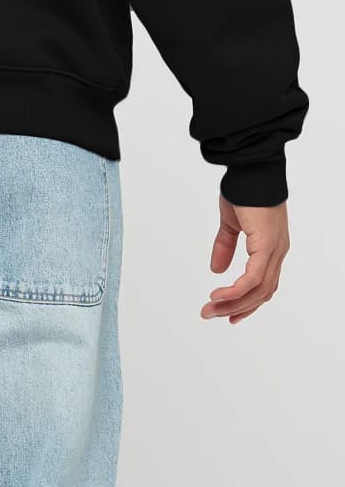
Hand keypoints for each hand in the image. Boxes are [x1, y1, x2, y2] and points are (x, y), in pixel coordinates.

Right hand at [201, 195, 289, 323]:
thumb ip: (225, 245)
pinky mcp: (267, 246)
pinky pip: (253, 278)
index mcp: (271, 247)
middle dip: (236, 308)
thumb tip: (216, 269)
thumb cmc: (244, 191)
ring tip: (210, 308)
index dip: (247, 302)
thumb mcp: (231, 223)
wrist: (251, 171)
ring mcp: (274, 250)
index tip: (229, 315)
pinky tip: (219, 295)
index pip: (264, 284)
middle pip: (261, 293)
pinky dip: (236, 290)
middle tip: (212, 315)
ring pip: (257, 290)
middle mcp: (277, 252)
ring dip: (233, 303)